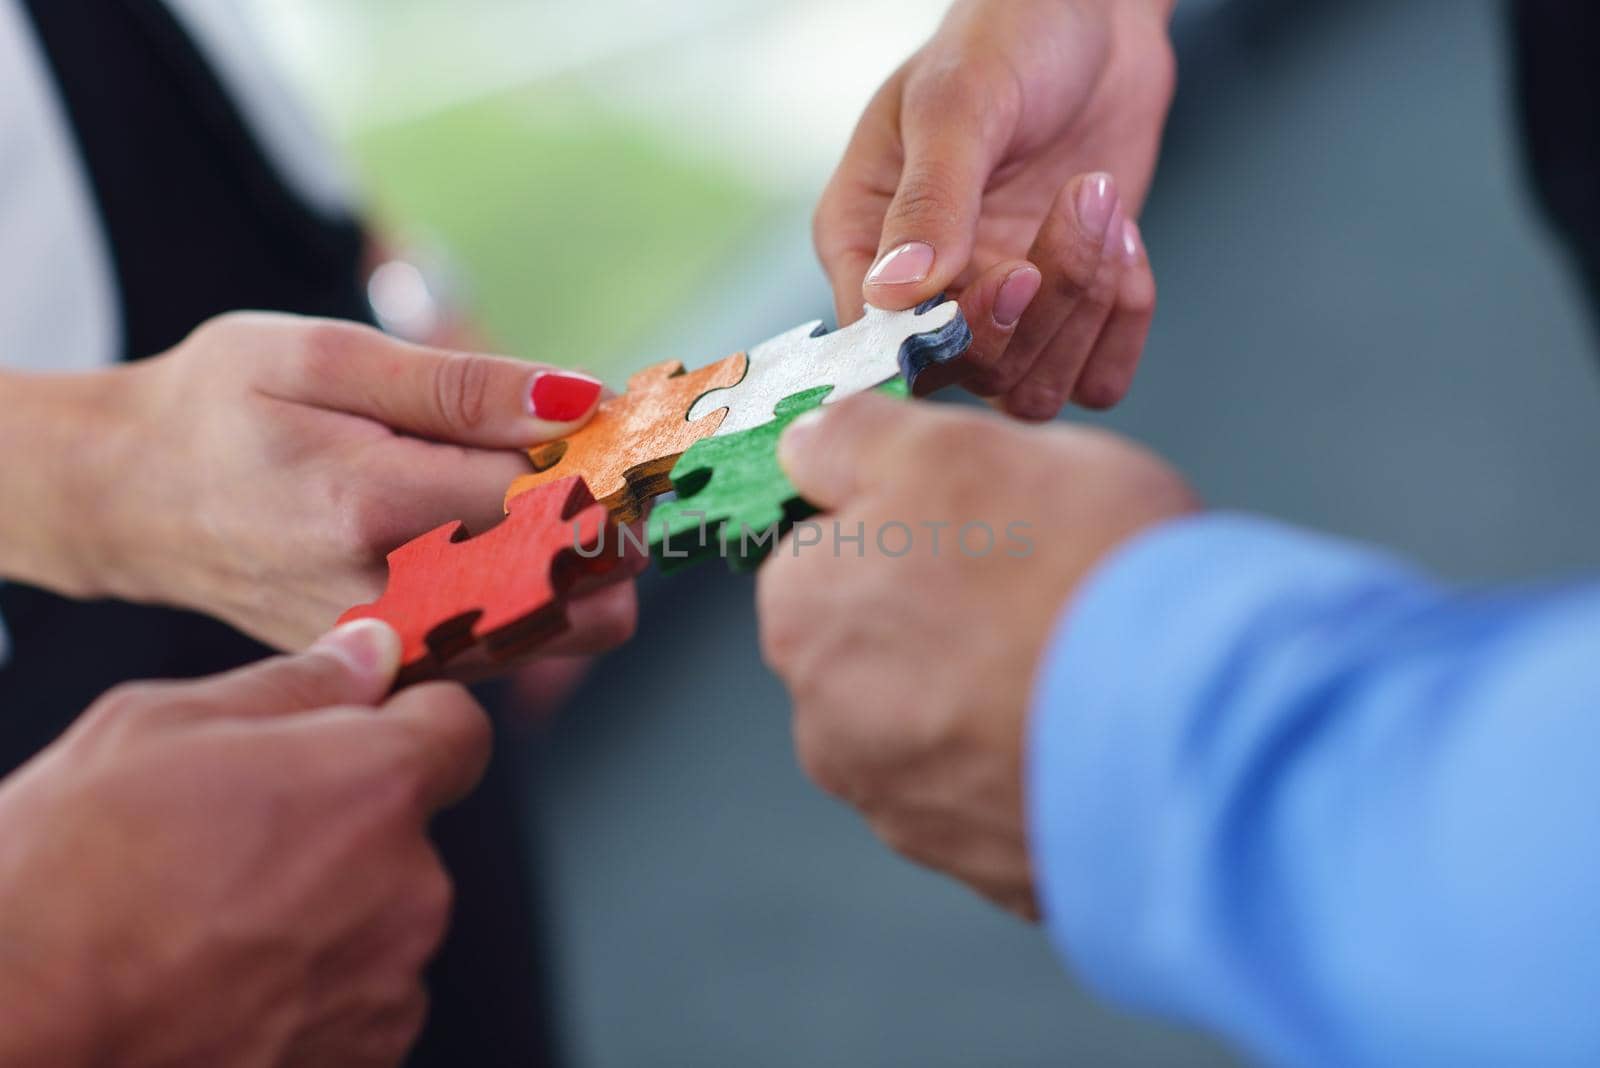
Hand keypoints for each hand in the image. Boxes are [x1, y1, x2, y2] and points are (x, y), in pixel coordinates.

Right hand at [0, 621, 488, 1066]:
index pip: (458, 728)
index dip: (409, 721)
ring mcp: (388, 985)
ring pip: (379, 917)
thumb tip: (366, 654)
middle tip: (232, 838)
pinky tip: (219, 982)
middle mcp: (410, 888)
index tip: (361, 729)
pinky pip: (357, 997)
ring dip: (323, 912)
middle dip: (343, 824)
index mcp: (377, 786)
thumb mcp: (159, 726)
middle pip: (408, 830)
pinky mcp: (361, 1059)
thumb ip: (293, 685)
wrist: (12, 1037)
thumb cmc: (62, 884)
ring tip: (208, 921)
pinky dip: (306, 989)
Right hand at [69, 312, 634, 652]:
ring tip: (562, 499)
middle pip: (579, 590)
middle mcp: (389, 596)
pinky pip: (510, 649)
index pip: (552, 503)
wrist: (129, 496)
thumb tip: (579, 402)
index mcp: (372, 506)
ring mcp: (391, 646)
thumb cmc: (220, 406)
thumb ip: (461, 387)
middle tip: (608, 469)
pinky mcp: (391, 665)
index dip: (610, 465)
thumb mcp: (326, 356)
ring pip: (560, 635)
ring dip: (596, 568)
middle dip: (621, 528)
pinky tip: (520, 538)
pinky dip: (548, 598)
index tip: (629, 432)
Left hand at [756, 394, 1195, 916]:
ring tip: (1074, 657)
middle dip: (944, 614)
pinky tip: (1088, 724)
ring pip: (938, 723)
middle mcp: (827, 723)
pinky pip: (998, 793)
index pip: (825, 551)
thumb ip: (856, 440)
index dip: (909, 525)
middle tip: (1039, 585)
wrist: (1193, 716)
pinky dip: (1033, 759)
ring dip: (988, 693)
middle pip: (878, 643)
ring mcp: (903, 805)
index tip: (977, 524)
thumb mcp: (955, 446)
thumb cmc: (1076, 569)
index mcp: (802, 612)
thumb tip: (806, 445)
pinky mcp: (980, 865)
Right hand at [816, 0, 1175, 418]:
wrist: (1097, 20)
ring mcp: (993, 311)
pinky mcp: (1062, 318)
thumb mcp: (961, 100)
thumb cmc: (1008, 36)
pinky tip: (1126, 243)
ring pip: (1032, 387)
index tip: (1011, 273)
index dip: (949, 334)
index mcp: (861, 243)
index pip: (880, 344)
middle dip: (1044, 301)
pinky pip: (1094, 380)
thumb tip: (895, 293)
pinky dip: (1123, 324)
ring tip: (1104, 202)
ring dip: (1088, 303)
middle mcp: (921, 294)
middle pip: (970, 372)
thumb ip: (931, 197)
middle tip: (1083, 198)